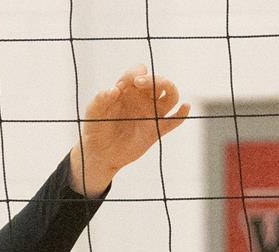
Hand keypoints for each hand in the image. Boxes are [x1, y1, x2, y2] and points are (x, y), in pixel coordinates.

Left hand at [68, 65, 189, 197]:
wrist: (100, 153)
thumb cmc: (95, 128)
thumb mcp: (92, 112)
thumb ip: (99, 100)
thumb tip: (113, 90)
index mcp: (128, 90)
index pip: (139, 71)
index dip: (133, 74)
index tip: (120, 87)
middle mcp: (142, 99)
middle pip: (159, 80)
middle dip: (153, 78)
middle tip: (138, 82)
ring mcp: (151, 114)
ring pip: (171, 95)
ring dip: (170, 87)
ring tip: (164, 88)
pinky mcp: (156, 130)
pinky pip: (174, 121)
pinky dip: (182, 113)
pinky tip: (185, 107)